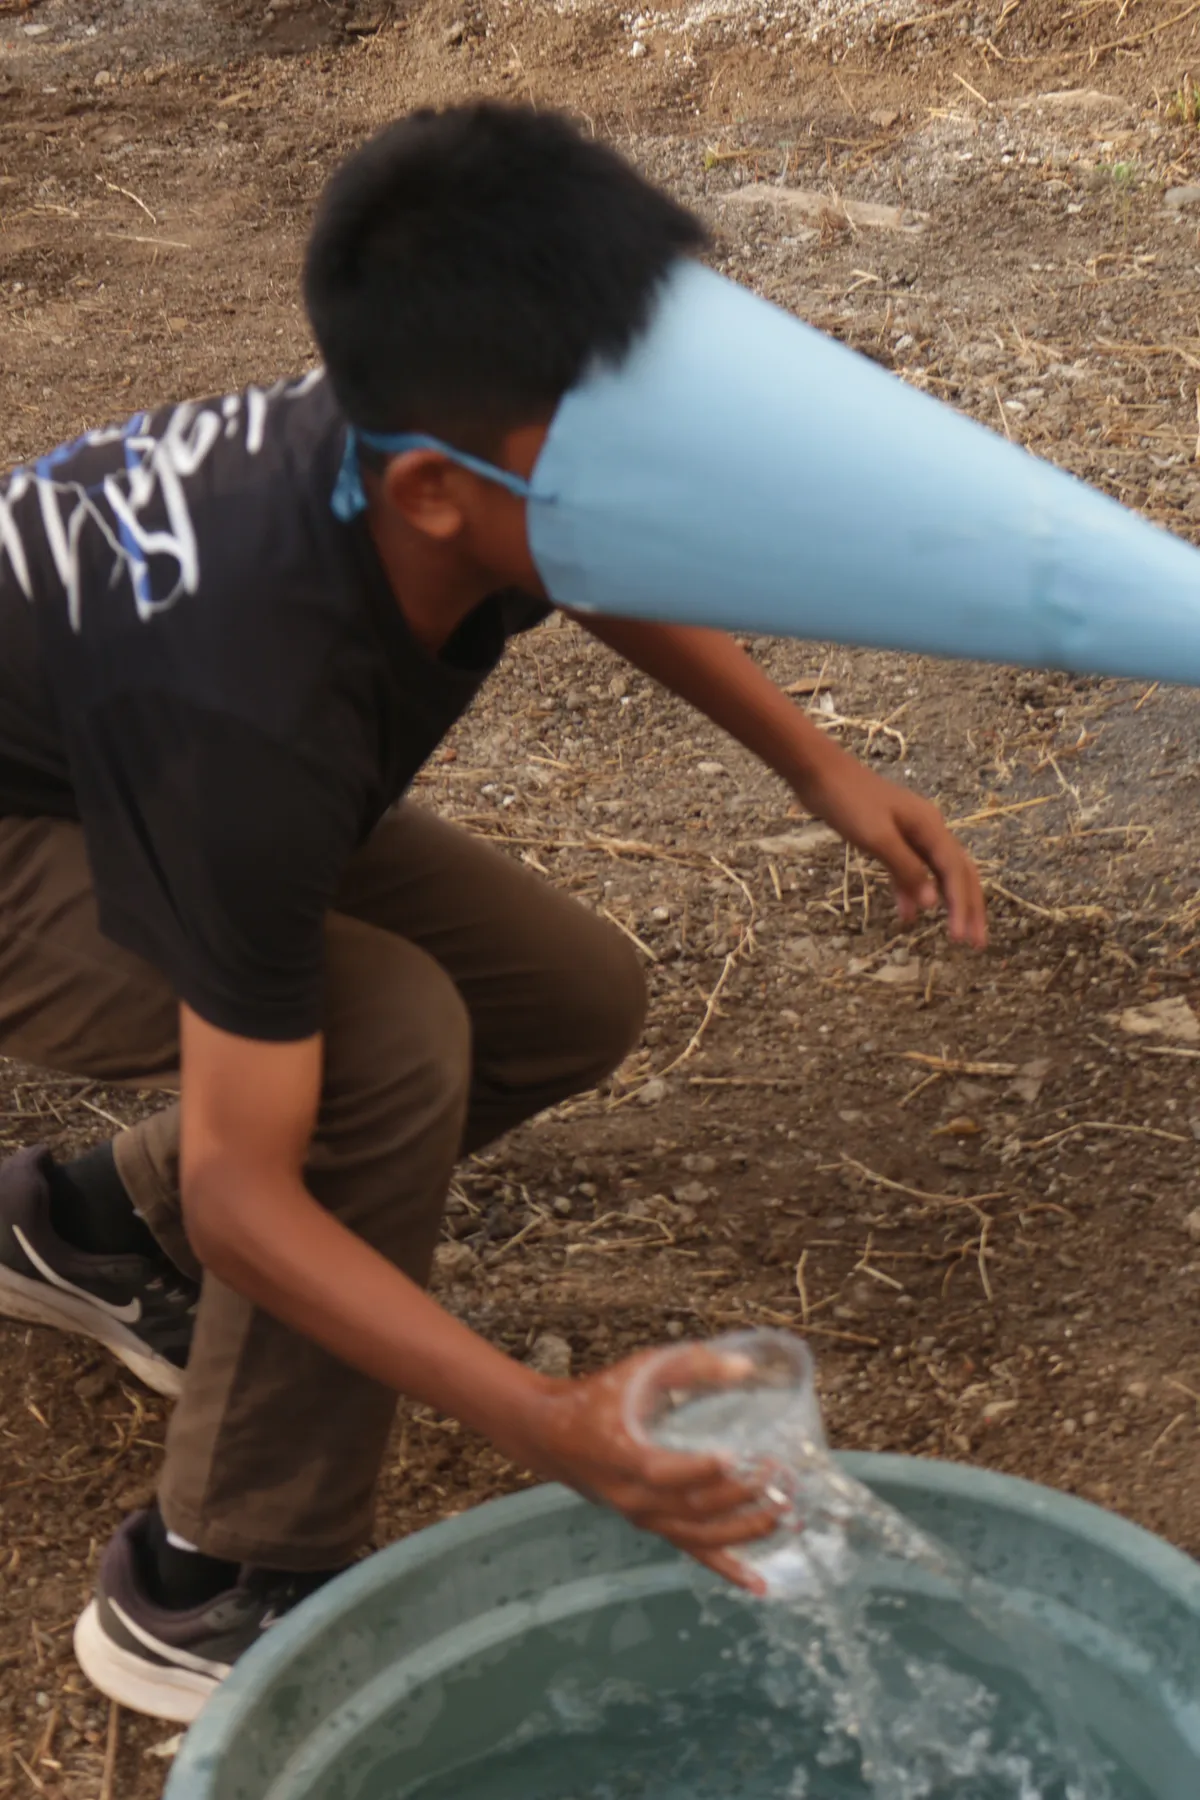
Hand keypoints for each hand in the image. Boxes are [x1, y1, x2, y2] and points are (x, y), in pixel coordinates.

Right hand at [494, 1348, 779, 1591]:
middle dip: (739, 1496)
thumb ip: (689, 1365)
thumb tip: (746, 1367)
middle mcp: (633, 1498)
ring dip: (744, 1530)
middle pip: (691, 1509)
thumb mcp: (635, 1371)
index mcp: (622, 1457)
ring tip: (784, 1517)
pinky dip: (727, 1568)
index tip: (734, 1456)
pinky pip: (692, 1551)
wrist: (552, 1437)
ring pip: (697, 1536)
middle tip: (779, 1476)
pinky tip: (759, 1582)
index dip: (697, 1470)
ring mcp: (643, 1518)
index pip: (662, 1472)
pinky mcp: (650, 1526)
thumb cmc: (596, 1398)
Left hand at [800, 752, 986, 947]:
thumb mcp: (877, 837)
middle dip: (969, 907)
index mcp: (930, 827)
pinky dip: (912, 891)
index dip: (962, 906)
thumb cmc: (848, 802)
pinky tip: (908, 915)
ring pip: (937, 873)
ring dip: (946, 903)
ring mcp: (910, 833)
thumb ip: (905, 869)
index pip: (955, 872)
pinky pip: (910, 869)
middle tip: (976, 943)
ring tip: (955, 935)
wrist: (820, 773)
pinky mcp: (890, 837)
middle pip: (957, 873)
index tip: (964, 938)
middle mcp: (928, 829)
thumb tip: (932, 903)